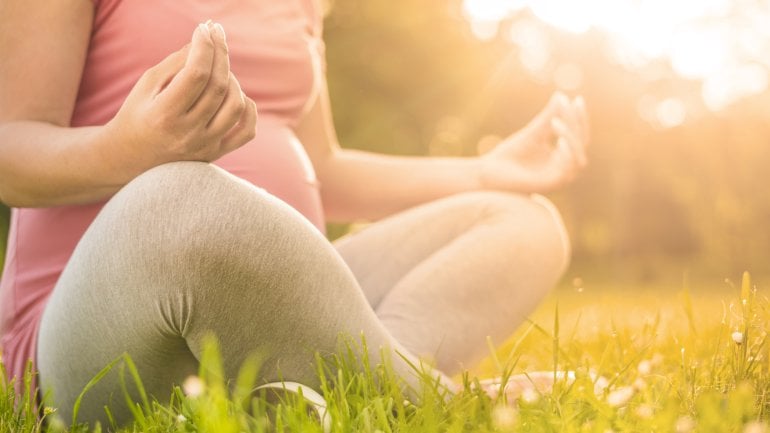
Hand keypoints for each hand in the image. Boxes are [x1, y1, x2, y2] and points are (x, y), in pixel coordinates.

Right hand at [106, 21, 257, 174]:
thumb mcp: (147, 85)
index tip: (204, 29)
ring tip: (219, 70)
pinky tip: (235, 95)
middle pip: (218, 86)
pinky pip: (247, 131)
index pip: (196, 74)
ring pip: (236, 105)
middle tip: (216, 35)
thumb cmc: (138, 115)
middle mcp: (187, 133)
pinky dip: (248, 108)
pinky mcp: (217, 154)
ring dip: (233, 80)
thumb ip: (176, 63)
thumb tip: (204, 42)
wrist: (133, 157)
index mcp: (164, 115)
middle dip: (220, 54)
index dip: (204, 47)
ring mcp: (205, 146)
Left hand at [479, 92, 588, 192]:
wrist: (489, 173)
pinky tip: (559, 142)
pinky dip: (567, 156)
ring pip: (578, 158)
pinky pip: (567, 171)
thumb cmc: (510, 155)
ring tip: (555, 122)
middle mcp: (565, 168)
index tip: (576, 99)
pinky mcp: (551, 186)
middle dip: (576, 124)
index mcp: (563, 156)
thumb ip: (547, 117)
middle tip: (566, 106)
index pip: (579, 135)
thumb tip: (560, 95)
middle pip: (582, 144)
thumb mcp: (533, 133)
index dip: (579, 117)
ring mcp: (559, 178)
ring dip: (570, 138)